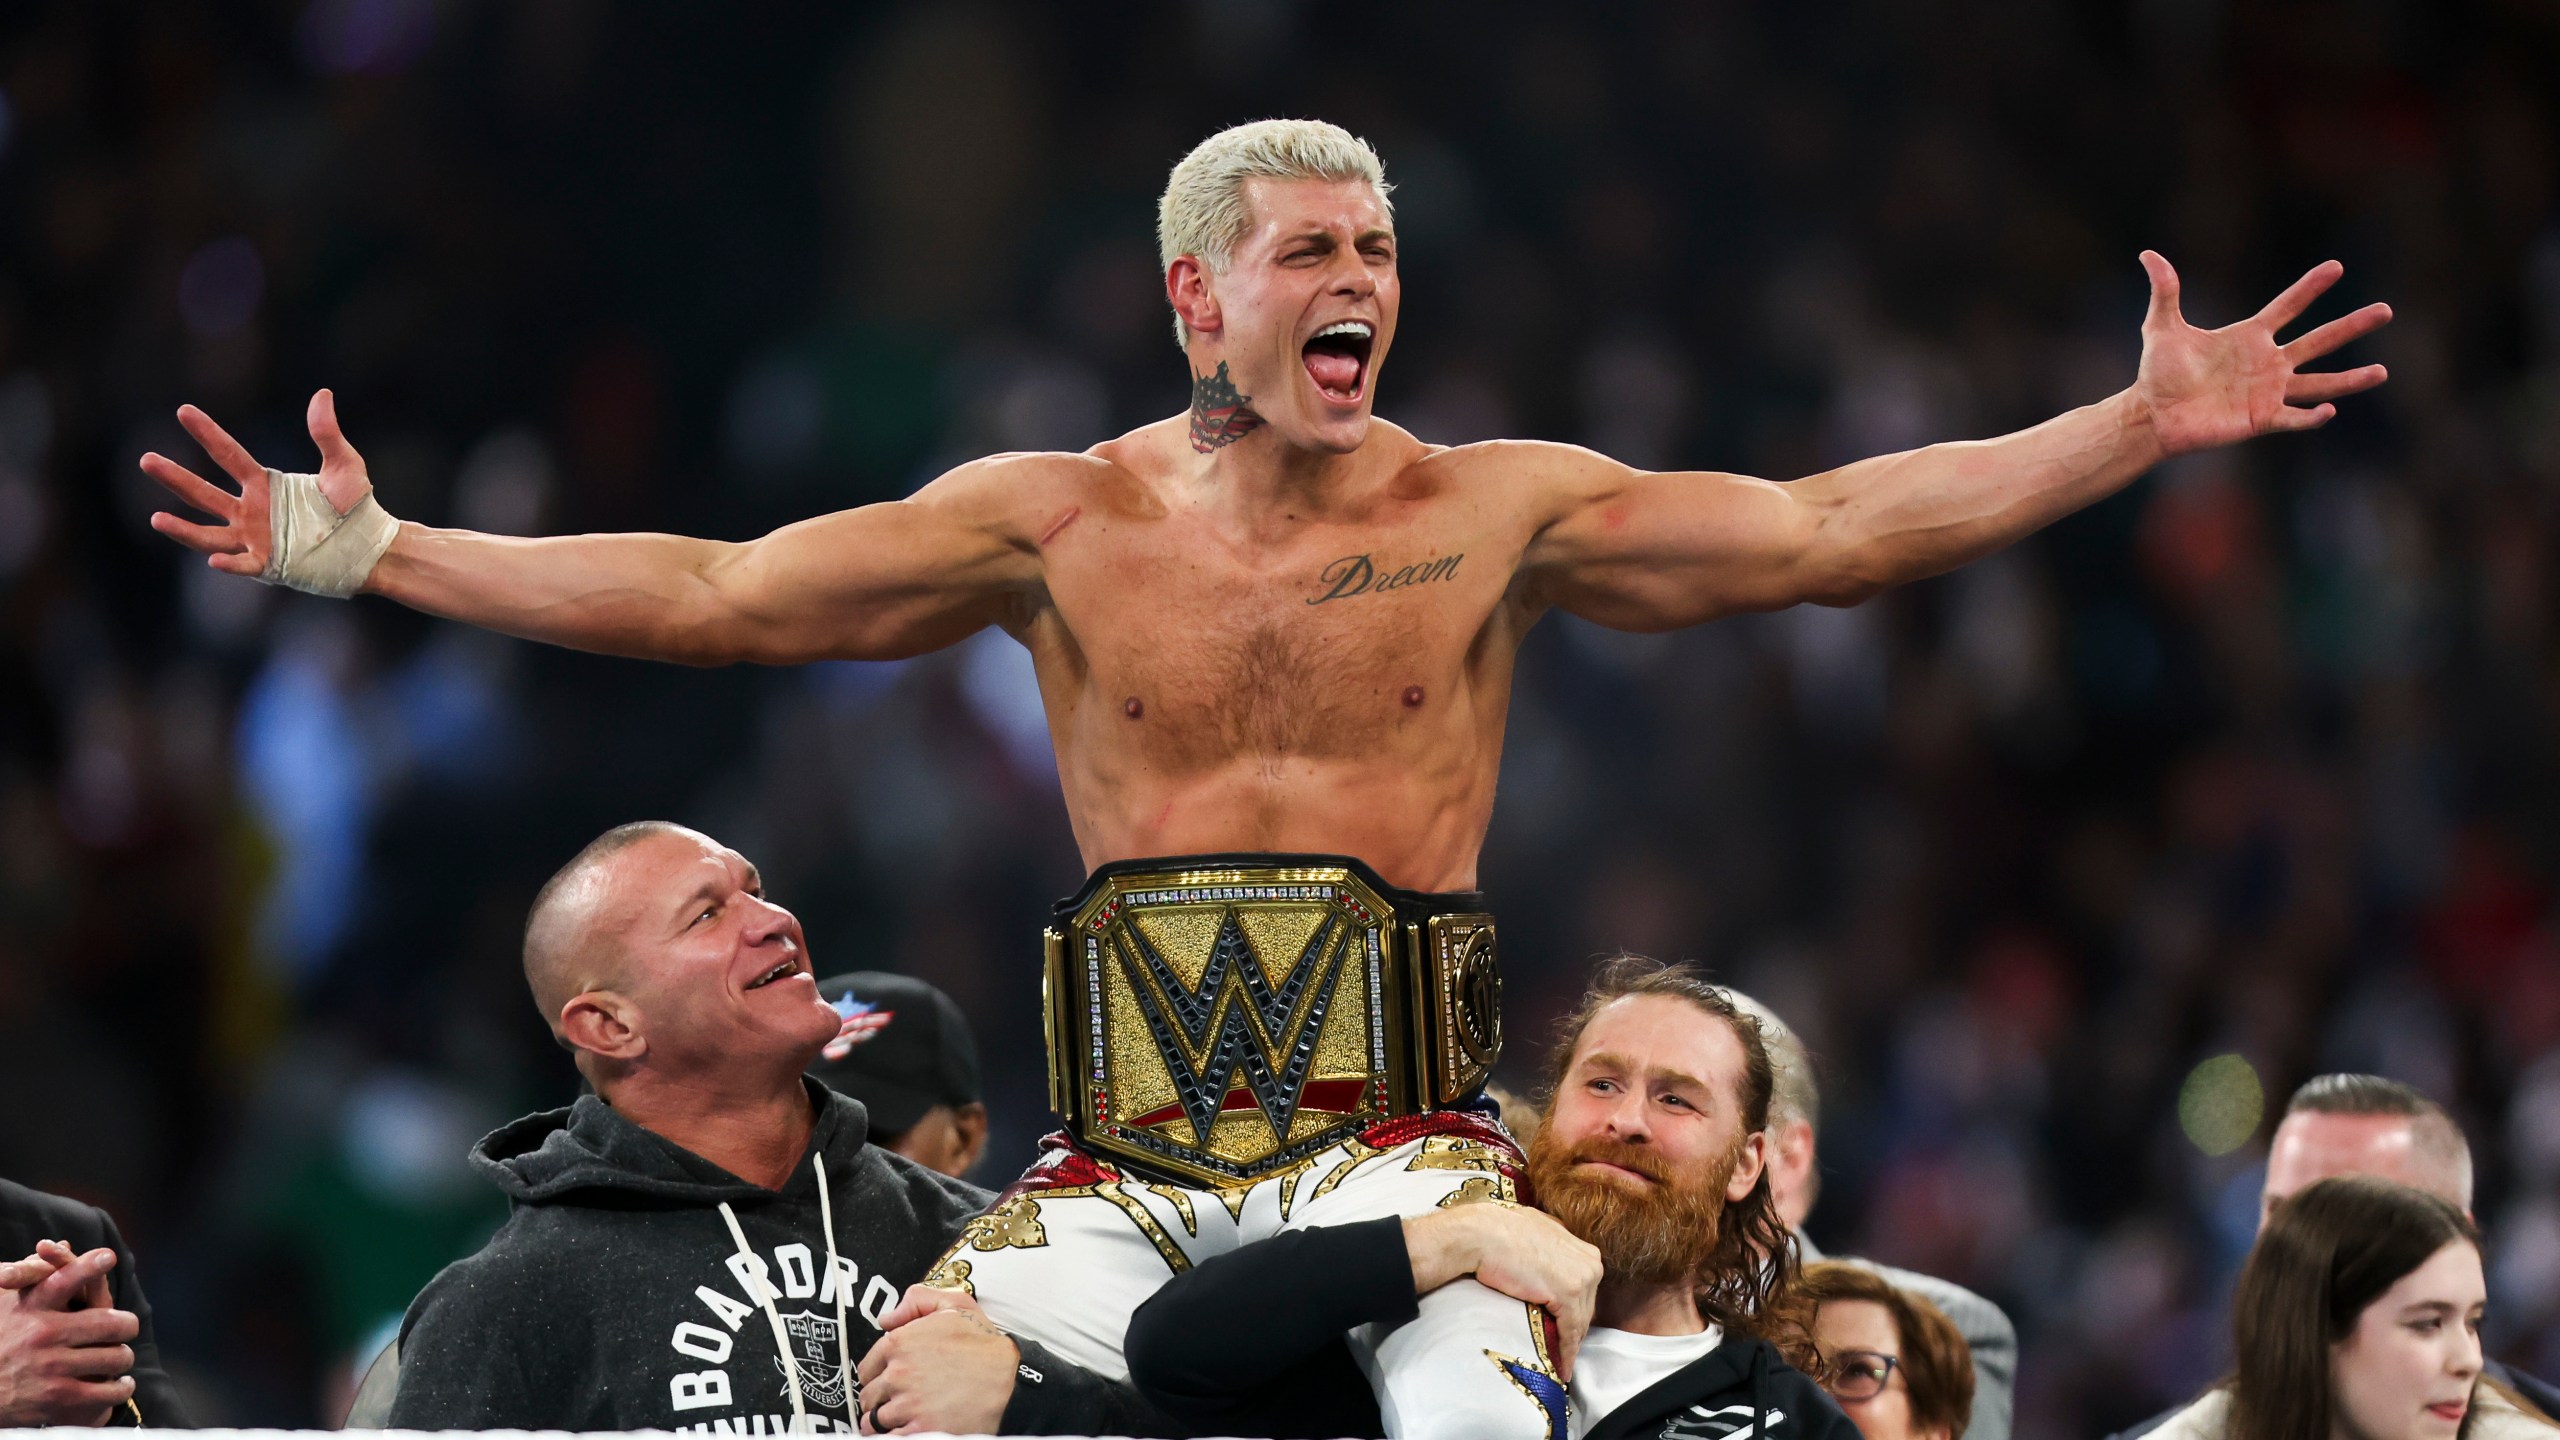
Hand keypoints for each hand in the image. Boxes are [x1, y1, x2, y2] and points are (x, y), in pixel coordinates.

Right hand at [0, 1248, 138, 1426]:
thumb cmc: (1, 1341)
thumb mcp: (8, 1306)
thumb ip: (35, 1277)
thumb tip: (64, 1246)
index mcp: (31, 1309)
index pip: (61, 1281)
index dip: (87, 1267)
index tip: (108, 1256)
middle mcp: (42, 1336)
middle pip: (111, 1323)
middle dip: (126, 1325)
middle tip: (127, 1327)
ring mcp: (51, 1368)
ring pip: (115, 1357)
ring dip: (122, 1358)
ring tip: (119, 1357)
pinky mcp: (58, 1398)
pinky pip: (108, 1391)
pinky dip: (120, 1388)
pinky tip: (120, 1384)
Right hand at [141, 389, 372, 577]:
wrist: (370, 547)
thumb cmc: (356, 506)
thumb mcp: (344, 466)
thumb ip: (327, 434)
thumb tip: (322, 394)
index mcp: (265, 485)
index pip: (228, 455)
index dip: (207, 433)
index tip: (183, 411)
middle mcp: (251, 511)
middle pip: (204, 493)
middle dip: (175, 477)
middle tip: (145, 459)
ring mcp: (256, 540)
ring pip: (209, 533)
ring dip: (182, 529)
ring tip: (155, 518)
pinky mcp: (268, 565)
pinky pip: (242, 564)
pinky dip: (229, 563)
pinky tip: (213, 560)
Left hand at [854, 1286, 1016, 1434]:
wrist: (1011, 1380)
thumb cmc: (985, 1346)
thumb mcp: (955, 1305)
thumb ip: (917, 1301)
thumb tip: (887, 1318)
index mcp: (901, 1343)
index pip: (866, 1368)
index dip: (876, 1376)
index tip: (885, 1382)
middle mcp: (899, 1373)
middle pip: (869, 1395)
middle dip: (880, 1399)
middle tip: (895, 1400)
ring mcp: (908, 1404)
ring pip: (875, 1420)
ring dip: (885, 1421)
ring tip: (900, 1418)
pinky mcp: (921, 1429)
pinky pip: (890, 1438)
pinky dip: (894, 1436)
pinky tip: (907, 1430)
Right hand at [1405, 1203, 1601, 1380]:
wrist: (1480, 1234)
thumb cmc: (1498, 1232)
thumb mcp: (1536, 1232)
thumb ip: (1552, 1247)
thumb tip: (1550, 1259)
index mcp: (1584, 1248)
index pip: (1585, 1290)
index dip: (1575, 1311)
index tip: (1565, 1328)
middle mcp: (1590, 1262)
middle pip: (1586, 1307)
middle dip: (1573, 1328)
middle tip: (1560, 1348)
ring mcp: (1582, 1277)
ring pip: (1580, 1321)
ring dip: (1569, 1344)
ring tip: (1559, 1362)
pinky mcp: (1568, 1294)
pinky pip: (1570, 1332)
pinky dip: (1566, 1352)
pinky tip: (1561, 1367)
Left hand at [2132, 251, 2391, 456]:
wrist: (2153, 414)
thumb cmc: (2158, 373)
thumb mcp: (2161, 328)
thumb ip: (2165, 292)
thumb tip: (2149, 253)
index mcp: (2250, 337)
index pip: (2288, 306)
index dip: (2310, 288)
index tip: (2336, 267)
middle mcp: (2267, 363)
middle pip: (2319, 340)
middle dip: (2351, 326)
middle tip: (2386, 310)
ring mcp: (2268, 391)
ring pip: (2320, 384)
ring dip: (2350, 380)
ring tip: (2382, 372)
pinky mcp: (2261, 419)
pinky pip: (2293, 418)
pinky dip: (2311, 417)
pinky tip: (2329, 411)